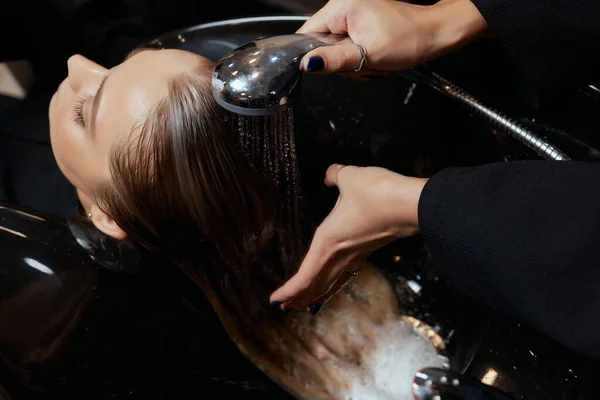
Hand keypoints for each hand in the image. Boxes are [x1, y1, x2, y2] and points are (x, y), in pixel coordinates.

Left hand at [269, 164, 427, 309]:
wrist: (412, 204)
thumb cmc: (377, 193)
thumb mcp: (350, 177)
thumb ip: (335, 175)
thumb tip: (330, 174)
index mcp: (328, 242)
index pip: (304, 277)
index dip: (288, 291)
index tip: (273, 300)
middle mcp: (340, 255)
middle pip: (316, 286)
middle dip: (298, 298)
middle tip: (283, 307)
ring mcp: (356, 256)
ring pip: (331, 283)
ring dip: (315, 294)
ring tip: (303, 304)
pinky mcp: (368, 251)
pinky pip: (344, 275)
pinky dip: (332, 284)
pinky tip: (333, 282)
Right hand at [298, 0, 487, 73]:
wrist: (435, 35)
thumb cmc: (408, 40)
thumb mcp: (369, 55)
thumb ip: (335, 60)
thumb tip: (306, 64)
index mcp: (341, 7)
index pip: (308, 34)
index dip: (315, 55)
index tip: (333, 66)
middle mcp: (343, 7)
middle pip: (322, 44)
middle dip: (341, 62)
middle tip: (364, 64)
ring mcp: (353, 15)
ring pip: (336, 49)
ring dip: (353, 63)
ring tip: (373, 62)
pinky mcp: (361, 24)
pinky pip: (349, 47)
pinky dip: (360, 58)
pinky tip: (374, 59)